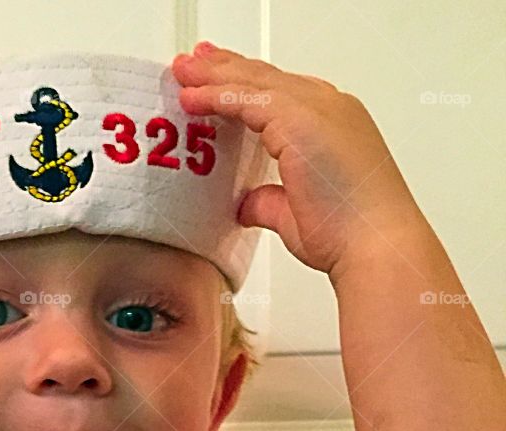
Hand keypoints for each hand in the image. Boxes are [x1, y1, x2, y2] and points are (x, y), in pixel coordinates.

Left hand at [172, 42, 427, 279]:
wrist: (373, 243)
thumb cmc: (347, 233)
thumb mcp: (293, 213)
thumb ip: (267, 202)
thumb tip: (246, 204)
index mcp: (332, 123)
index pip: (279, 93)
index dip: (244, 84)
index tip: (213, 79)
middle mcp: (329, 107)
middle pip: (265, 78)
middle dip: (224, 67)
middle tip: (191, 62)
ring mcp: (318, 109)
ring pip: (254, 81)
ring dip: (213, 75)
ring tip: (181, 70)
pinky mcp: (301, 119)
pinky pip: (248, 98)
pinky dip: (217, 95)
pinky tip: (192, 96)